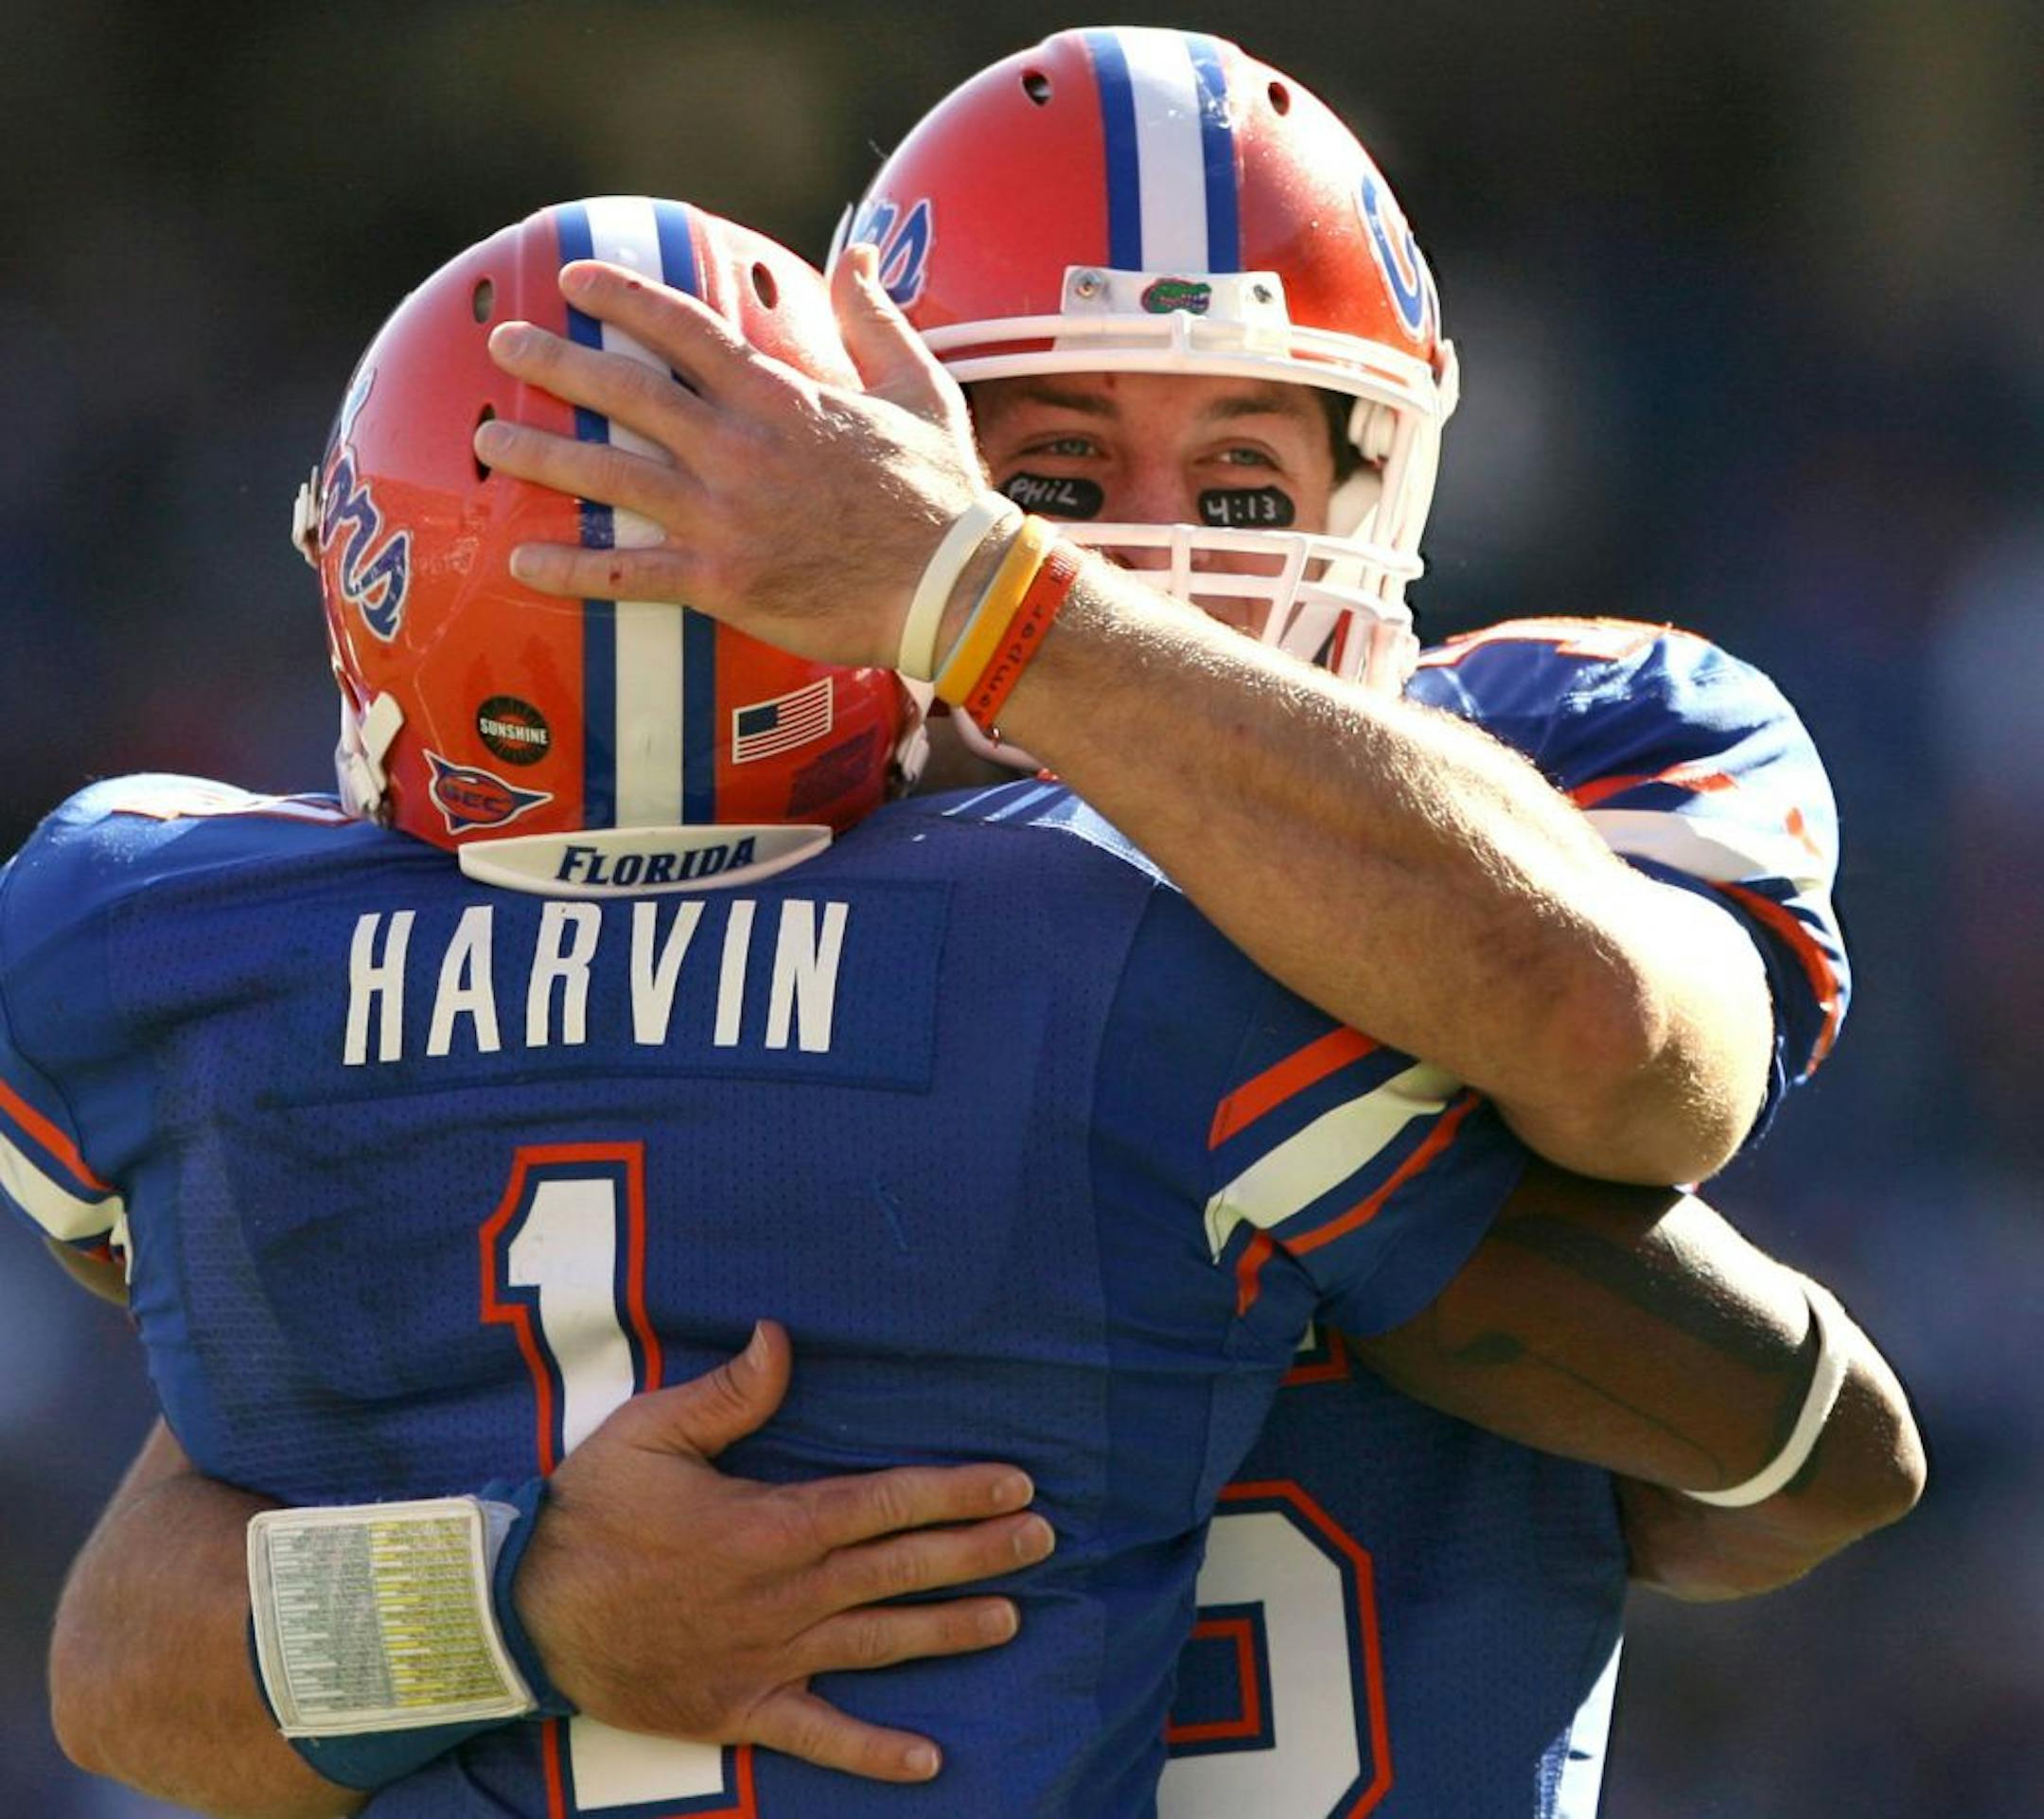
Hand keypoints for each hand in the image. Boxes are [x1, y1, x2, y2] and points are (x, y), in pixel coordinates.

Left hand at [472, 246, 988, 668]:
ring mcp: (727, 519)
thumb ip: (876, 320)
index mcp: (783, 399)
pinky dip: (573, 570)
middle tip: (504, 345)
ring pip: (613, 477)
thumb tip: (859, 253)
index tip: (572, 279)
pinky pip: (631, 574)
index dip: (622, 300)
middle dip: (557, 363)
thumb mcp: (922, 388)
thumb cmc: (944, 491)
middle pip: (629, 394)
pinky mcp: (724, 584)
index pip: (685, 331)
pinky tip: (522, 562)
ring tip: (488, 438)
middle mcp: (741, 450)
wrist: (955, 587)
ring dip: (543, 456)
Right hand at [514, 1320, 1053, 1782]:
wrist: (527, 1615)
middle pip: (900, 1569)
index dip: (954, 1492)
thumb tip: (782, 1337)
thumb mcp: (650, 1433)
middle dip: (976, 1552)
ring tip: (1012, 1618)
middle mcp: (786, 1594)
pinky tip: (930, 1759)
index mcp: (771, 1523)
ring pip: (879, 1644)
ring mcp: (770, 1658)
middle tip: (1041, 1539)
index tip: (1014, 1483)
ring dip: (949, 1632)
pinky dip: (874, 1751)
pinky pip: (819, 1735)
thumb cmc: (590, 1514)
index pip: (885, 1503)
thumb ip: (728, 1392)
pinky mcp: (742, 1709)